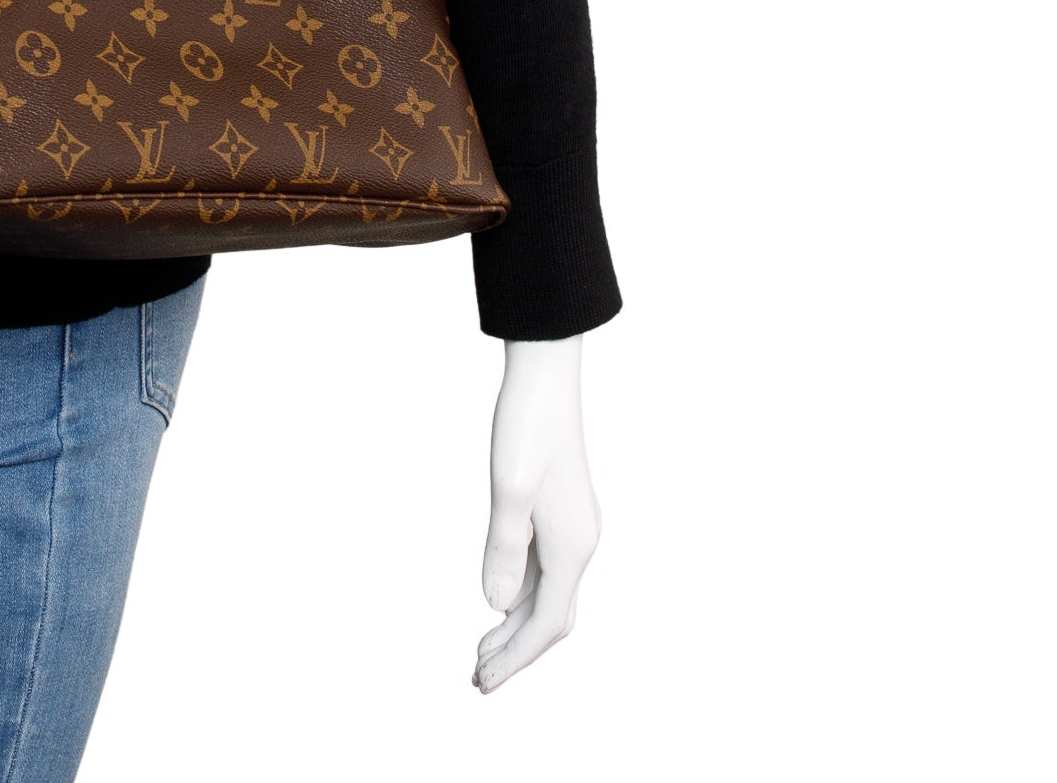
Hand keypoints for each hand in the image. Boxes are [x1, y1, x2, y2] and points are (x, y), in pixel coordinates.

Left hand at [474, 334, 599, 692]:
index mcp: (573, 546)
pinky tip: (498, 601)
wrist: (547, 373)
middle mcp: (580, 543)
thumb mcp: (508, 488)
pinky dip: (521, 595)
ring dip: (516, 627)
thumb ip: (504, 550)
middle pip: (551, 618)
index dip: (515, 659)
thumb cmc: (526, 425)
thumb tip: (494, 606)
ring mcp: (573, 528)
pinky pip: (545, 571)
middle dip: (516, 652)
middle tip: (477, 681)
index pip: (546, 624)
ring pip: (548, 595)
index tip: (482, 683)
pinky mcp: (562, 512)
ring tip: (482, 652)